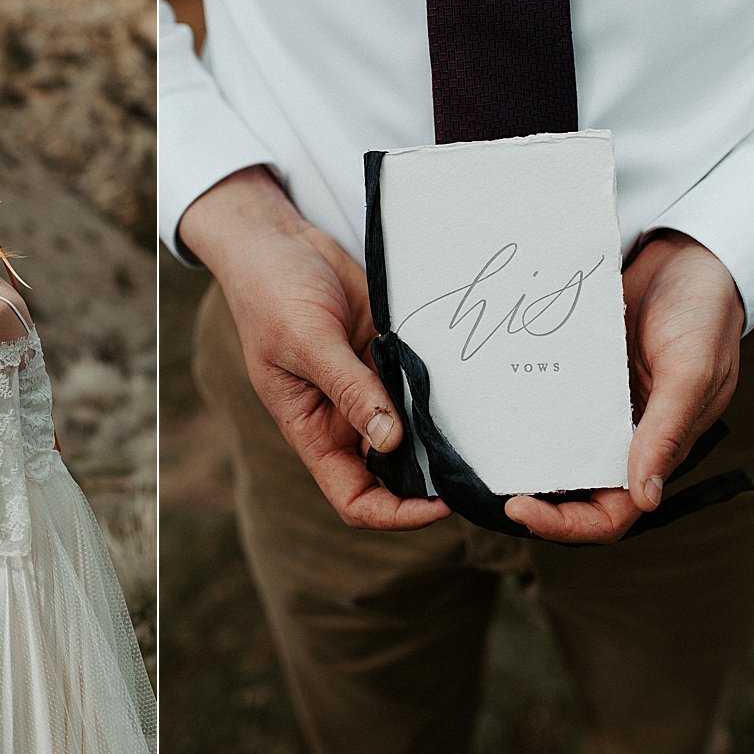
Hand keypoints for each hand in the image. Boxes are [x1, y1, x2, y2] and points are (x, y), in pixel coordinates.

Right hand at [179, 167, 451, 530]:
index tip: (438, 503)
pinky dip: (449, 387)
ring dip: (445, 430)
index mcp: (313, 428)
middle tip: (477, 467)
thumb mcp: (305, 342)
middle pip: (396, 472)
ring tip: (484, 428)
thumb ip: (348, 389)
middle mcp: (345, 417)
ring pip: (418, 428)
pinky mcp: (392, 354)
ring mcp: (372, 385)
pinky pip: (427, 382)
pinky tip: (474, 381)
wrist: (280, 240)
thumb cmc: (270, 294)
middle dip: (433, 477)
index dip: (395, 514)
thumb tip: (391, 441)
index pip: (354, 497)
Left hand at [506, 229, 745, 542]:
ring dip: (515, 454)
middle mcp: (619, 435)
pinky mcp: (572, 369)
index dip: (566, 525)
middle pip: (569, 489)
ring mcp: (593, 404)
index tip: (518, 508)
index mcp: (654, 449)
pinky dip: (515, 404)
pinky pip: (540, 397)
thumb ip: (667, 432)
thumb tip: (646, 498)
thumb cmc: (704, 313)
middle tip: (477, 485)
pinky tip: (481, 400)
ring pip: (548, 447)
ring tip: (469, 450)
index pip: (610, 513)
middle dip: (528, 497)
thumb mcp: (692, 371)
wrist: (687, 254)